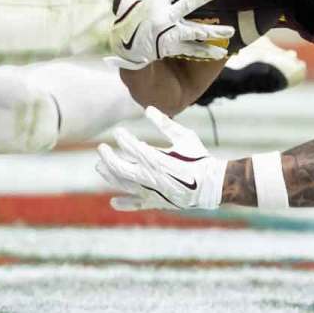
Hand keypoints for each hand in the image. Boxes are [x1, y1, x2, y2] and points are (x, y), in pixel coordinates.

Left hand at [95, 106, 228, 210]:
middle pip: (121, 169)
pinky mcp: (157, 202)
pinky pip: (136, 205)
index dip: (124, 139)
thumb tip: (148, 108)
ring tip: (100, 167)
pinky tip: (114, 202)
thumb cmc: (199, 158)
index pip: (134, 148)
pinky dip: (125, 204)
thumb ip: (166, 124)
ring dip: (110, 176)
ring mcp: (153, 192)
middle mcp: (152, 178)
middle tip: (101, 148)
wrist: (213, 185)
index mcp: (160, 160)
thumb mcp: (185, 137)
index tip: (118, 131)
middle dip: (109, 157)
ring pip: (125, 185)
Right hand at [107, 0, 233, 70]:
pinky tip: (222, 53)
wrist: (123, 48)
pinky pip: (192, 50)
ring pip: (196, 31)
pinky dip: (207, 52)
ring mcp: (170, 33)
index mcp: (155, 2)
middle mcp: (164, 17)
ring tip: (231, 30)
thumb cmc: (128, 17)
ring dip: (215, 31)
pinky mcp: (172, 47)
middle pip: (189, 3)